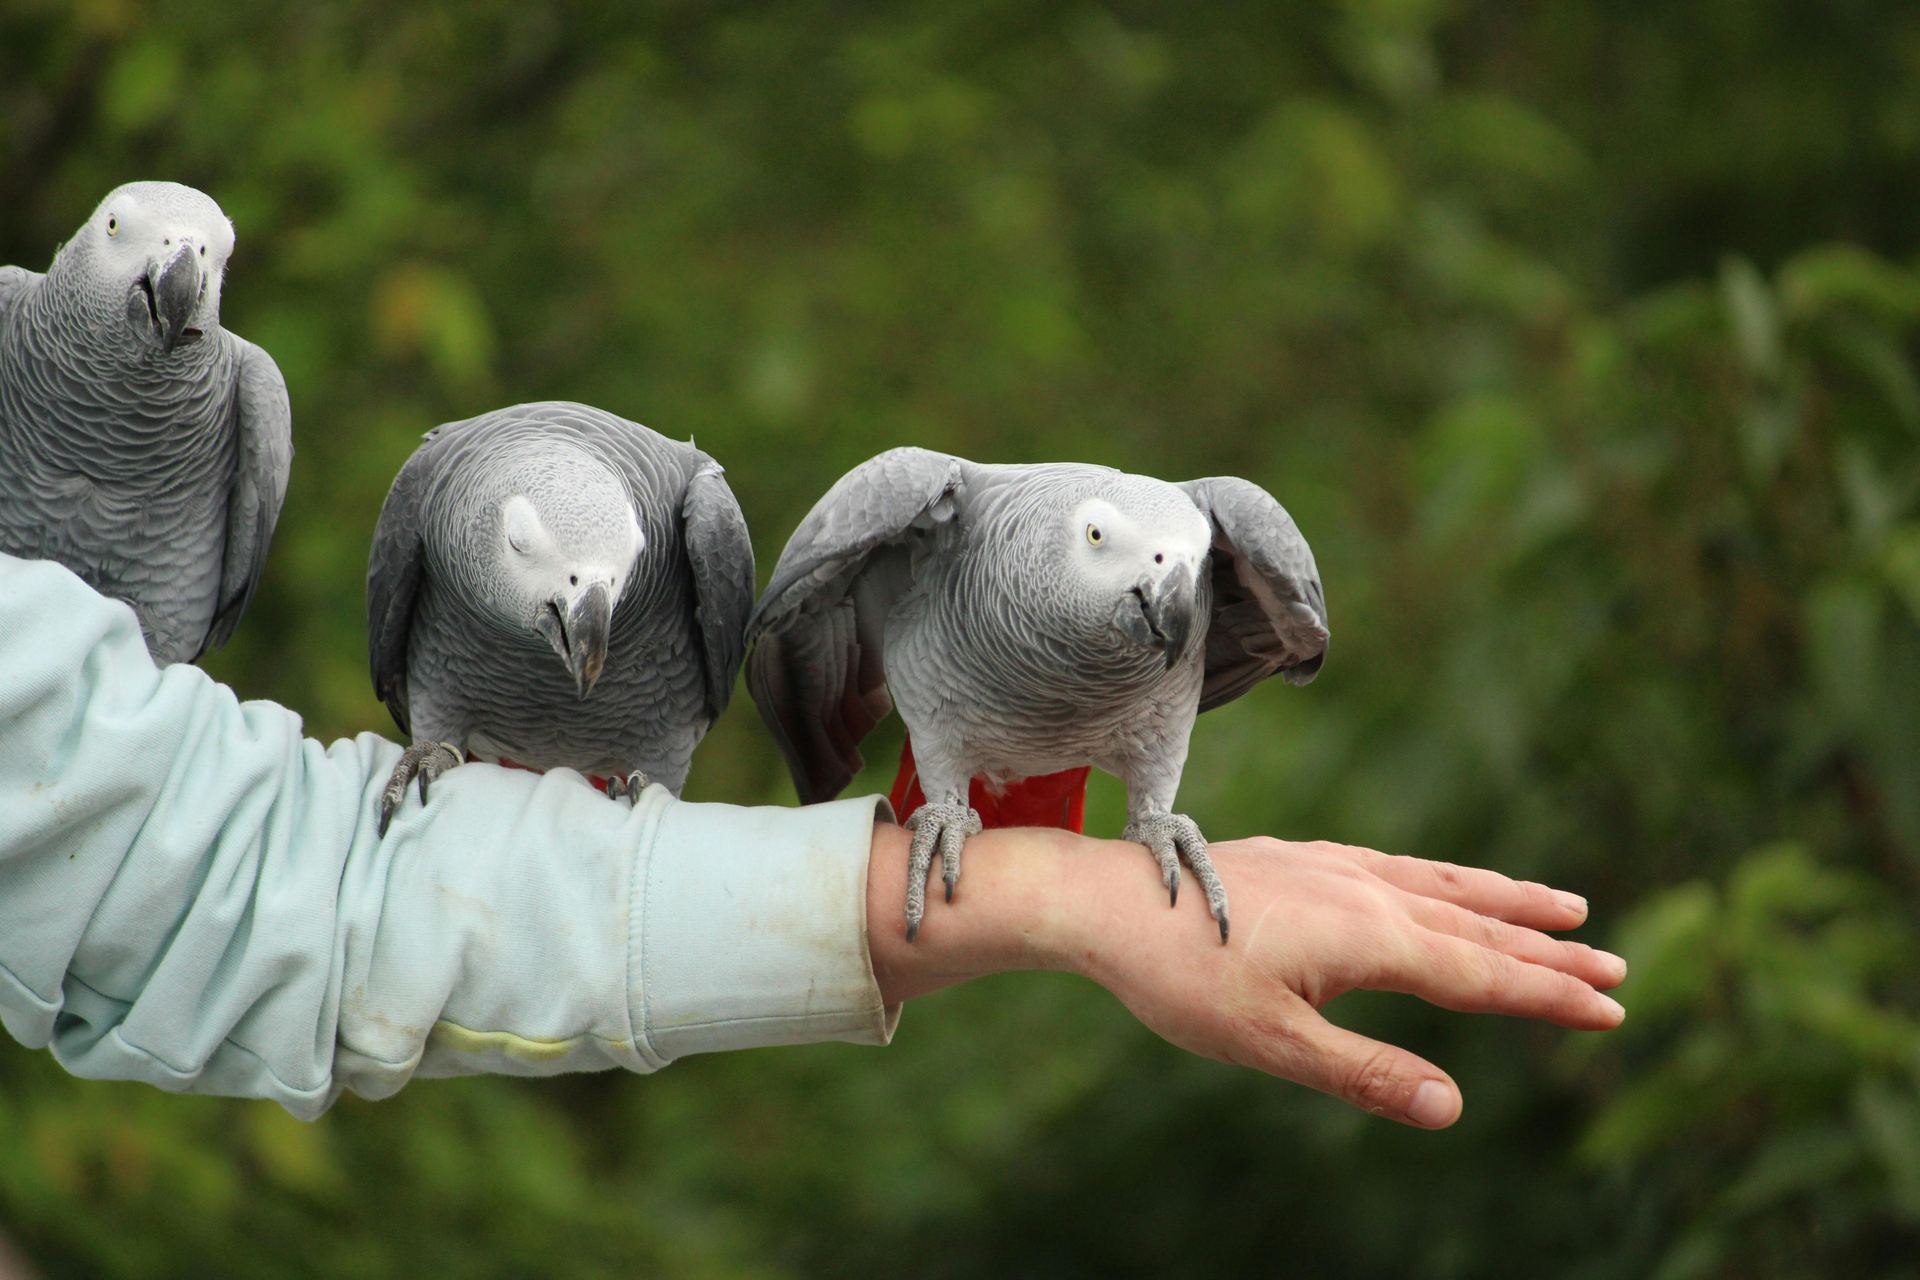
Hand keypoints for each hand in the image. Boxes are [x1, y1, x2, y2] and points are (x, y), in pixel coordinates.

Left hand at [867, 827, 1624, 1128]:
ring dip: (1506, 900)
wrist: (1107, 900)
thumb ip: (1366, 1074)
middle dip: (1547, 950)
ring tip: (1561, 905)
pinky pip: (1399, 866)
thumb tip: (1452, 1109)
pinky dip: (1445, 878)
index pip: (1482, 973)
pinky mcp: (1305, 859)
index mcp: (1369, 936)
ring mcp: (1335, 868)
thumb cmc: (1181, 978)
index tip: (1613, 1008)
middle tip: (1615, 966)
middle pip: (1477, 924)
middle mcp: (1365, 890)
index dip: (1549, 995)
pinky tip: (1445, 884)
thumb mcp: (1272, 1044)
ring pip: (1442, 884)